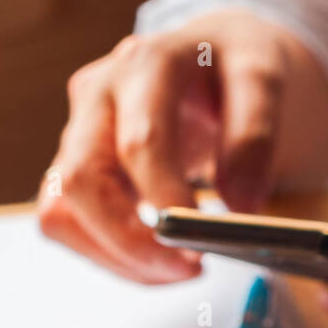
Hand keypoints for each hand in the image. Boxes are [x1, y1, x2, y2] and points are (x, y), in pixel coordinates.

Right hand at [38, 10, 327, 282]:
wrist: (211, 58)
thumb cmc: (233, 69)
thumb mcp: (264, 80)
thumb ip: (254, 137)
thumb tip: (240, 206)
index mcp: (145, 64)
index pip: (140, 143)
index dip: (166, 200)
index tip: (200, 244)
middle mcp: (97, 94)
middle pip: (81, 181)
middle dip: (132, 242)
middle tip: (189, 270)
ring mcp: (76, 132)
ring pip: (62, 212)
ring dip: (118, 257)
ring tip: (177, 270)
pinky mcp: (71, 168)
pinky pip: (68, 225)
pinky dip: (110, 256)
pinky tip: (156, 261)